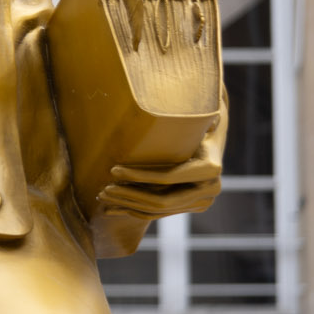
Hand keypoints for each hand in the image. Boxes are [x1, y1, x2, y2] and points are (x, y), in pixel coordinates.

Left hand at [98, 109, 225, 218]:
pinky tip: (111, 209)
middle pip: (162, 201)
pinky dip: (135, 211)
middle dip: (130, 195)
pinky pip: (160, 213)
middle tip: (102, 189)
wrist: (211, 130)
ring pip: (159, 210)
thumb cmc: (195, 113)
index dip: (138, 176)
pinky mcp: (192, 205)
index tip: (112, 169)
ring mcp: (202, 200)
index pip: (167, 178)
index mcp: (210, 168)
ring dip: (128, 205)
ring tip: (102, 196)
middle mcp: (211, 188)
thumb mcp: (192, 108)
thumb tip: (181, 99)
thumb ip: (187, 106)